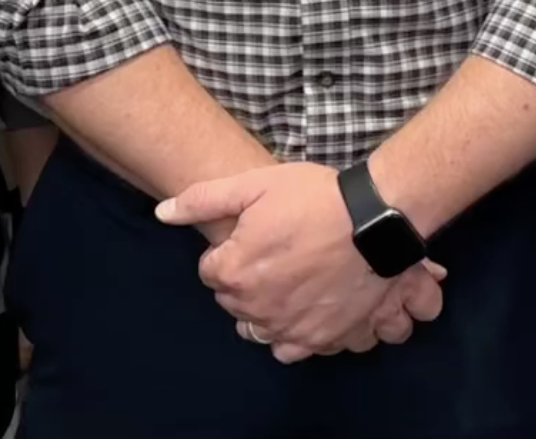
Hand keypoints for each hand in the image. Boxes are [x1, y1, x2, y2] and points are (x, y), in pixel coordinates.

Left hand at [158, 162, 445, 360]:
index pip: (210, 271)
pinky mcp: (317, 338)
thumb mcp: (256, 185)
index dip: (230, 250)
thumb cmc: (314, 198)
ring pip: (255, 328)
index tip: (253, 236)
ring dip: (262, 308)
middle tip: (273, 253)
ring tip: (285, 281)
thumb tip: (162, 213)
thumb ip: (203, 200)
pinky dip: (287, 333)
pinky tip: (299, 309)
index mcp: (233, 270)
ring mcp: (286, 326)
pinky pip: (287, 349)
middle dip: (244, 279)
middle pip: (231, 301)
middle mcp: (254, 306)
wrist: (374, 221)